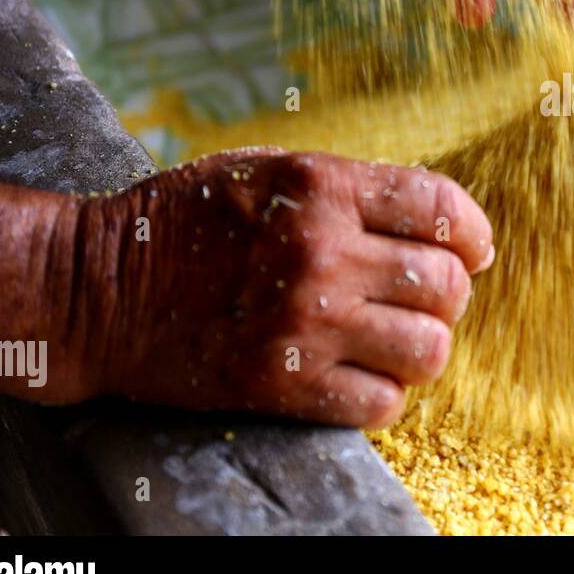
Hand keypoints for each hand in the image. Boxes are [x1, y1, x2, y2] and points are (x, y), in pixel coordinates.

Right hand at [56, 148, 492, 426]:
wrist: (98, 288)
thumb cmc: (188, 221)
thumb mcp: (271, 171)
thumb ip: (355, 193)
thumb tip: (443, 228)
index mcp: (321, 187)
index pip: (443, 210)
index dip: (474, 234)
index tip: (474, 250)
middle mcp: (321, 252)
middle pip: (447, 285)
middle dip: (448, 295)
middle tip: (419, 299)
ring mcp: (304, 322)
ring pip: (428, 349)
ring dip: (422, 348)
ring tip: (394, 340)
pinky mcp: (281, 383)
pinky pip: (382, 401)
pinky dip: (383, 394)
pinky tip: (358, 375)